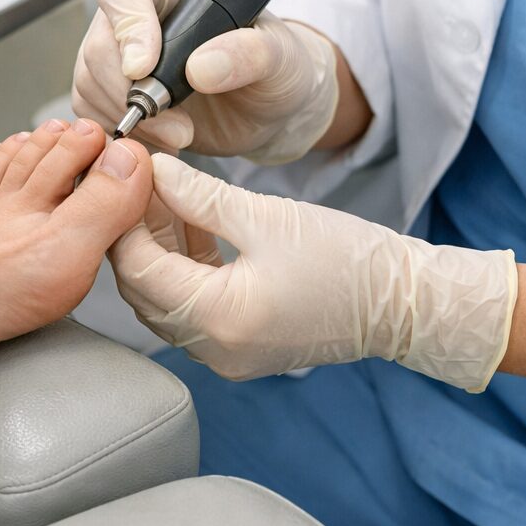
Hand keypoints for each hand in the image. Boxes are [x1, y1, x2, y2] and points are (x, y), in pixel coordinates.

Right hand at [72, 0, 340, 161]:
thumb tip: (200, 67)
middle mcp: (133, 18)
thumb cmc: (277, 69)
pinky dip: (124, 139)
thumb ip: (249, 53)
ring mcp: (117, 59)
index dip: (128, 28)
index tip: (144, 69)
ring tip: (182, 137)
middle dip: (131, 93)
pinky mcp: (113, 98)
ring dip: (131, 122)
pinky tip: (161, 147)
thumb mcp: (280, 56)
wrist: (271, 110)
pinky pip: (94, 117)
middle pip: (99, 46)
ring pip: (90, 86)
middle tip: (179, 126)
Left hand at [111, 155, 516, 387]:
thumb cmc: (344, 256)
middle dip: (135, 233)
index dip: (125, 218)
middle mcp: (214, 349)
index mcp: (220, 318)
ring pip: (164, 301)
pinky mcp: (239, 348)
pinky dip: (184, 270)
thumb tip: (154, 169)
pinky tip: (192, 226)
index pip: (139, 268)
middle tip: (138, 183)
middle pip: (144, 290)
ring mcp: (226, 356)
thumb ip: (199, 194)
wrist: (401, 302)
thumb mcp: (265, 215)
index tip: (126, 176)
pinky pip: (192, 309)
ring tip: (164, 196)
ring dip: (159, 250)